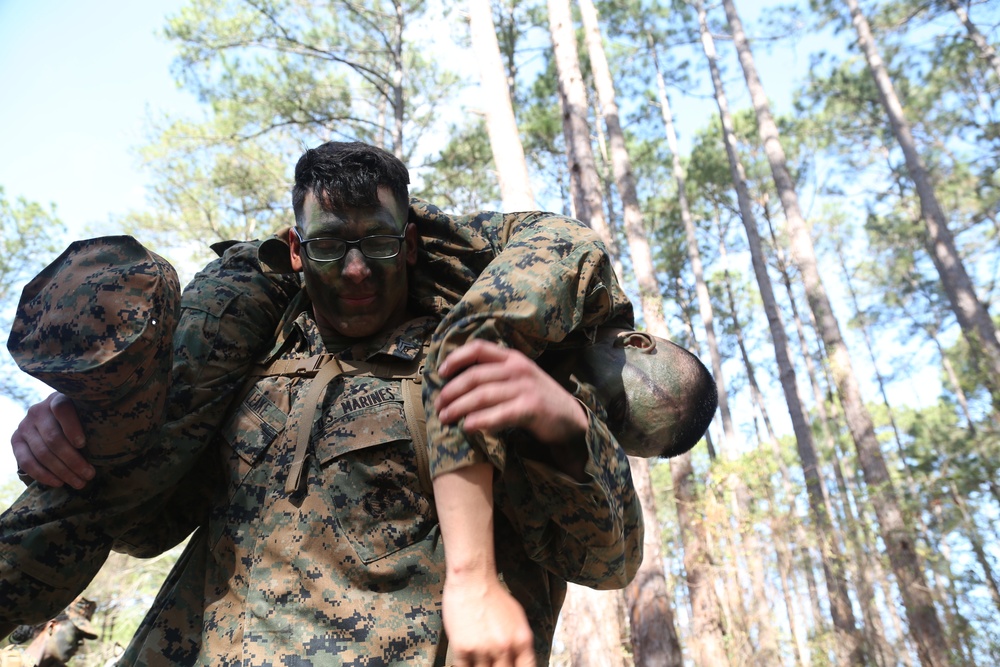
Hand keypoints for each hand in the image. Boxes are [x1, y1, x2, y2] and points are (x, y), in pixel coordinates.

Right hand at [11, 392, 92, 488]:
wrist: (50, 421)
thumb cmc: (79, 419)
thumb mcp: (85, 415)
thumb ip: (92, 421)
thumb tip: (115, 441)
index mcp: (58, 399)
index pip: (63, 409)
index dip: (72, 427)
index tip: (83, 444)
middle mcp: (37, 410)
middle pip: (54, 438)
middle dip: (73, 460)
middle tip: (90, 474)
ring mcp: (24, 426)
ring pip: (42, 453)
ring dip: (62, 471)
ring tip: (80, 482)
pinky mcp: (15, 440)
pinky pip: (26, 462)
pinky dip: (43, 475)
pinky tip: (59, 483)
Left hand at [435, 341, 587, 446]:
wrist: (569, 418)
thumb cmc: (537, 398)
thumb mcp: (518, 377)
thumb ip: (495, 374)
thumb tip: (456, 381)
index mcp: (512, 357)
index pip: (478, 348)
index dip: (455, 358)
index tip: (440, 372)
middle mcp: (517, 368)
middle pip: (474, 376)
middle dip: (451, 391)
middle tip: (438, 406)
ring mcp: (525, 387)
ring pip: (482, 395)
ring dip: (459, 408)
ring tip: (445, 418)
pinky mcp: (531, 408)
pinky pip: (499, 414)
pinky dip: (480, 420)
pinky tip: (467, 427)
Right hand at [443, 573, 535, 666]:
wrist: (472, 580)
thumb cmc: (494, 596)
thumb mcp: (518, 618)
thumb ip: (519, 642)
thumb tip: (520, 659)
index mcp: (522, 640)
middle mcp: (505, 647)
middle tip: (492, 663)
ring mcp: (483, 649)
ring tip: (479, 658)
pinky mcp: (463, 648)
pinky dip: (466, 666)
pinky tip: (468, 661)